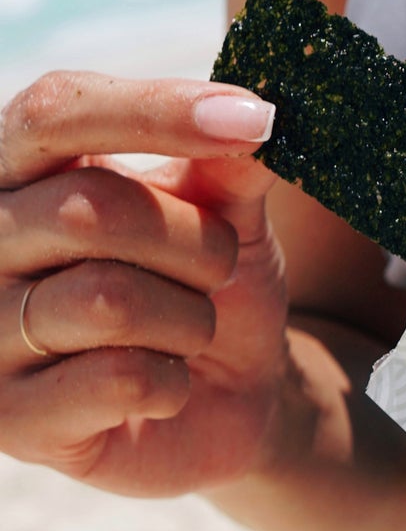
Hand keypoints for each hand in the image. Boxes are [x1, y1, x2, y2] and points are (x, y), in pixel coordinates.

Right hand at [0, 71, 288, 495]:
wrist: (230, 400)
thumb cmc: (213, 288)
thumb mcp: (231, 216)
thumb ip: (229, 165)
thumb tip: (249, 117)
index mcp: (20, 168)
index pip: (58, 111)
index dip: (155, 111)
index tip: (256, 121)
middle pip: (93, 210)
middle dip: (196, 244)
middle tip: (218, 273)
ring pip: (111, 301)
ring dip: (190, 319)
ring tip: (190, 332)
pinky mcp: (12, 419)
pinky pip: (120, 381)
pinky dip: (173, 384)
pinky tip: (166, 388)